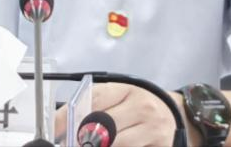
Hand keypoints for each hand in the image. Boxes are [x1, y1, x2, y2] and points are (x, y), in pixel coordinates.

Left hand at [53, 82, 185, 146]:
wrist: (177, 114)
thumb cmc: (140, 105)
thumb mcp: (120, 96)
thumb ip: (94, 106)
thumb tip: (61, 127)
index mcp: (127, 90)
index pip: (93, 101)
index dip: (69, 118)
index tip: (54, 133)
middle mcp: (142, 107)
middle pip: (104, 127)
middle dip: (84, 140)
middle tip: (72, 144)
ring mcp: (154, 129)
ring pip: (117, 145)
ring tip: (88, 146)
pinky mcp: (162, 146)